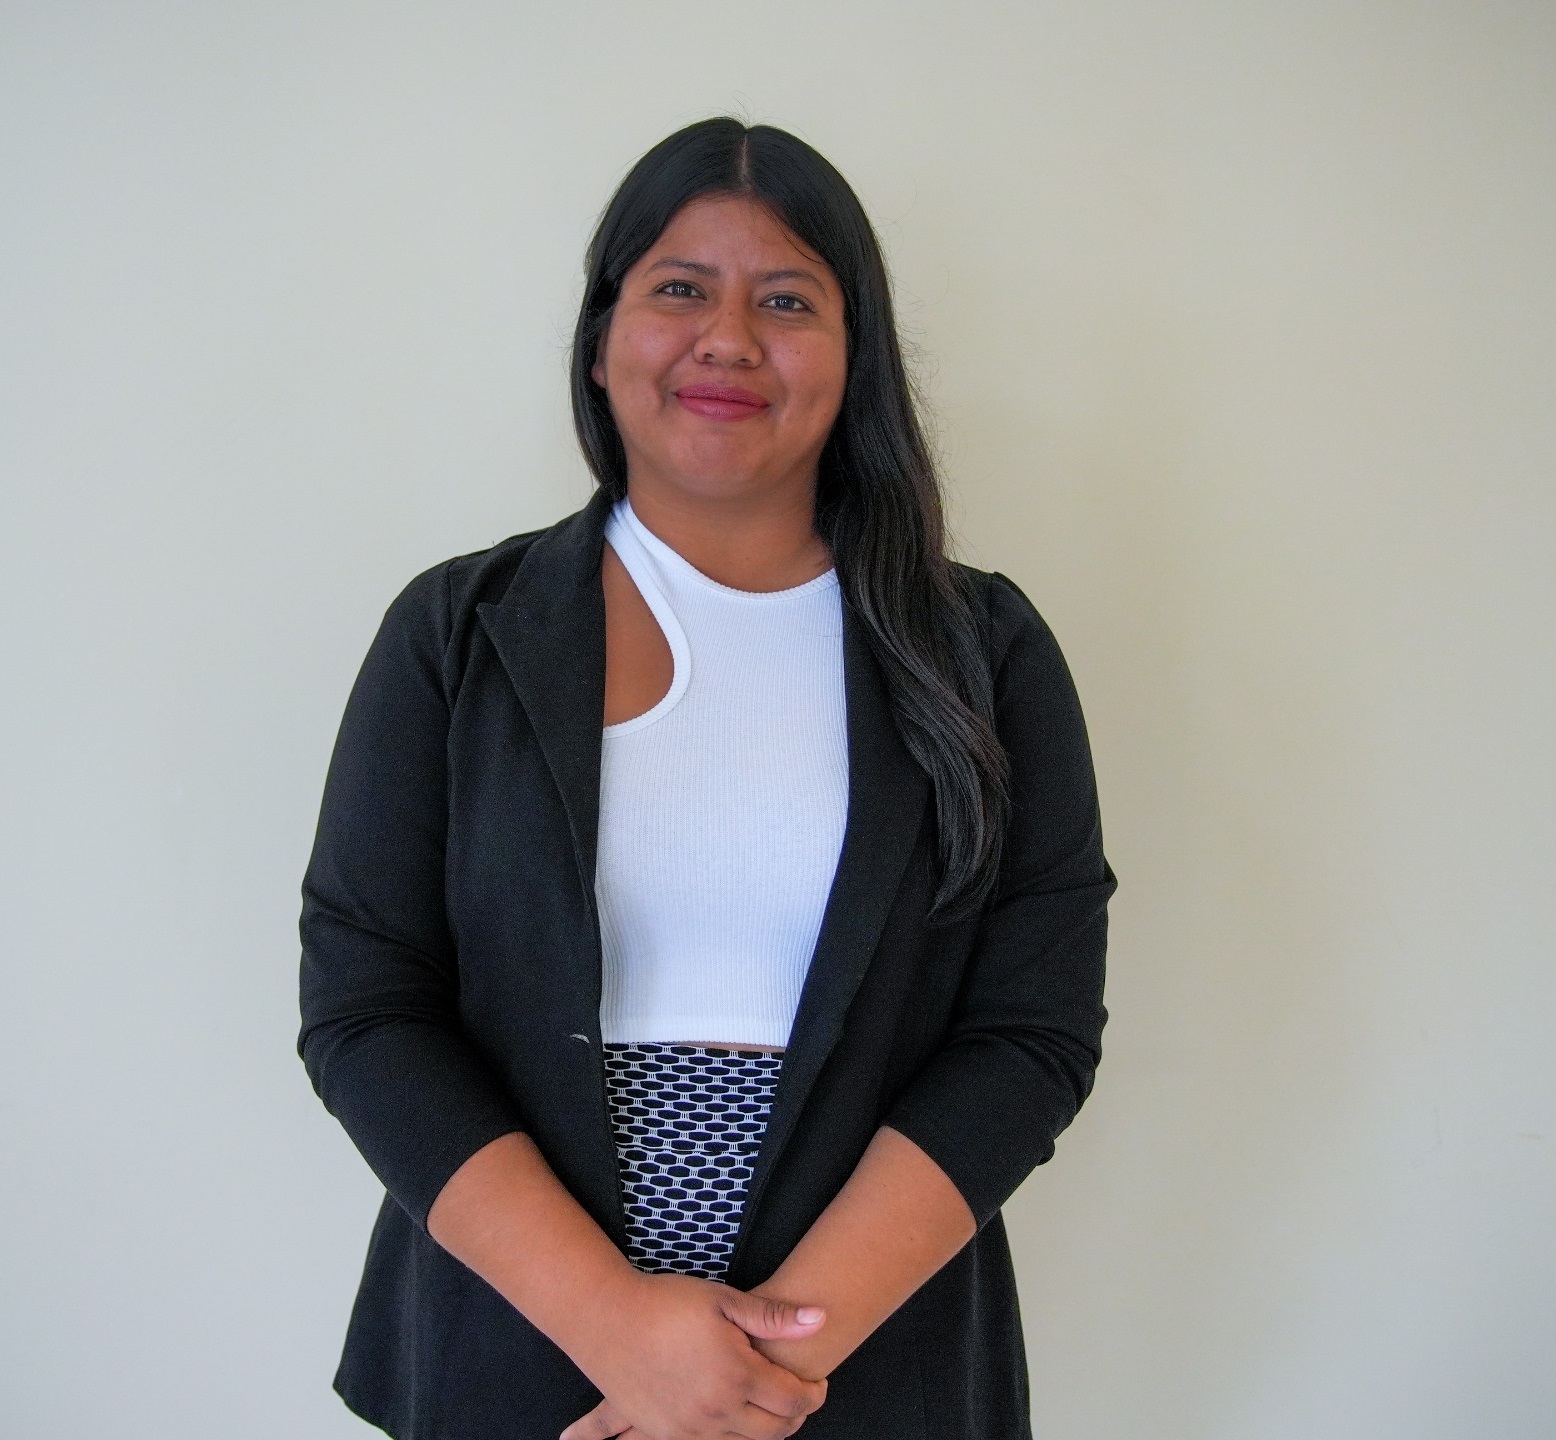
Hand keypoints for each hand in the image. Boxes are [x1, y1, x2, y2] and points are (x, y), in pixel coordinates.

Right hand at [559, 1272, 827, 1439]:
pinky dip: (729, 1435)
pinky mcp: (666, 1434)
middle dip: (795, 1416)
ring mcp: (689, 1428)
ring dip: (763, 1429)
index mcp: (736, 1375)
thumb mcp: (723, 1300)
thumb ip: (774, 1317)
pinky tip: (731, 1416)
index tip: (818, 1383)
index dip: (814, 1394)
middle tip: (799, 1397)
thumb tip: (821, 1319)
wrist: (606, 1318)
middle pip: (774, 1430)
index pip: (793, 1400)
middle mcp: (717, 1410)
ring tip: (767, 1404)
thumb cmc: (667, 1302)